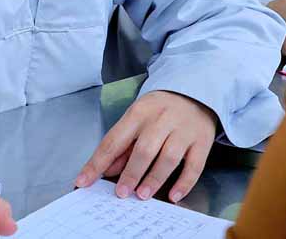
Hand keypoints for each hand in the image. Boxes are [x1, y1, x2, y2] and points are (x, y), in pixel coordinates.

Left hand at [74, 90, 216, 203]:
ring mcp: (183, 129)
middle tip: (121, 193)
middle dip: (131, 173)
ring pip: (168, 157)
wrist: (195, 90)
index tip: (84, 182)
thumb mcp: (136, 119)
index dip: (97, 163)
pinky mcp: (202, 140)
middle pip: (144, 149)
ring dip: (154, 178)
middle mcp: (161, 119)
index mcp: (138, 113)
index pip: (113, 141)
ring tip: (142, 195)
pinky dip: (184, 182)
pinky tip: (173, 196)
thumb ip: (122, 145)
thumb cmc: (160, 109)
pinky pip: (194, 165)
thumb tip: (106, 170)